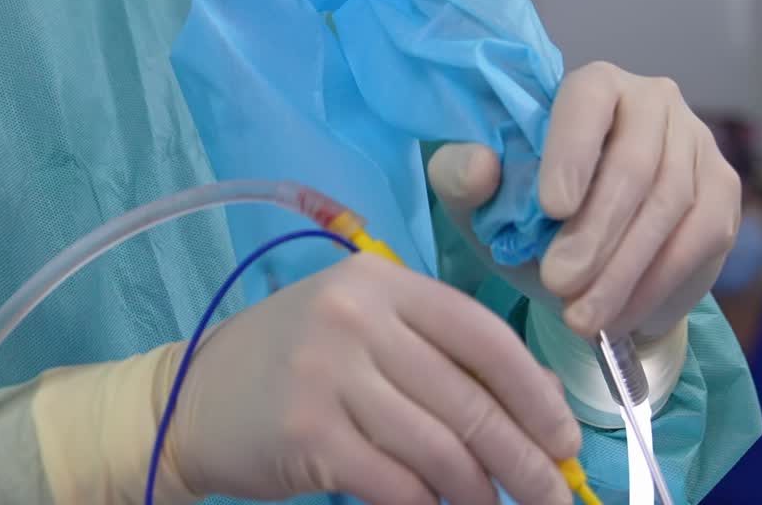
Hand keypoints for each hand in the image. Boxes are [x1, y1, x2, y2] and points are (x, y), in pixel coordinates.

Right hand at [168, 253, 581, 504]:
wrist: (197, 395)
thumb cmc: (294, 359)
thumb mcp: (359, 326)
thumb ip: (431, 351)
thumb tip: (531, 408)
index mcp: (377, 279)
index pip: (480, 333)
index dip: (534, 390)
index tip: (564, 437)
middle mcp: (355, 314)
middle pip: (468, 400)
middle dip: (524, 458)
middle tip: (554, 494)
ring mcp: (329, 373)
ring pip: (440, 450)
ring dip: (481, 493)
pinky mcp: (310, 434)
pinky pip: (398, 485)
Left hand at [429, 62, 740, 338]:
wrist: (581, 256)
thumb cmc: (523, 210)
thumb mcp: (476, 197)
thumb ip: (460, 176)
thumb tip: (481, 165)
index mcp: (592, 83)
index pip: (588, 100)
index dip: (573, 151)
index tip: (551, 209)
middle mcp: (652, 100)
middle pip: (635, 164)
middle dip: (596, 233)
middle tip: (558, 284)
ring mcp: (695, 143)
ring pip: (672, 207)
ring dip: (625, 270)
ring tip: (581, 316)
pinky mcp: (722, 193)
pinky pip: (701, 240)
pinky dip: (660, 285)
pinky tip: (622, 317)